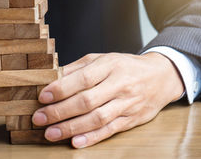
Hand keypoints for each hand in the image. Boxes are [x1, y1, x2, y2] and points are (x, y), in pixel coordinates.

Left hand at [32, 52, 183, 147]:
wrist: (161, 76)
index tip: (43, 96)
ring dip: (72, 128)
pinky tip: (76, 142)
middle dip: (60, 111)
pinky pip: (110, 130)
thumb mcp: (103, 59)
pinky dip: (92, 137)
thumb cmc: (125, 66)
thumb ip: (78, 68)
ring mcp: (127, 104)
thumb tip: (52, 77)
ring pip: (97, 118)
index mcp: (110, 65)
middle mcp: (120, 84)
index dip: (62, 88)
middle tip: (40, 118)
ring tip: (51, 133)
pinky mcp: (132, 119)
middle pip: (87, 100)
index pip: (83, 78)